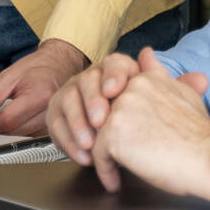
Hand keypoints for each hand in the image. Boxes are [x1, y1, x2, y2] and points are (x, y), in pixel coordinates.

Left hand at [0, 38, 87, 135]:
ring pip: (21, 136)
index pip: (7, 120)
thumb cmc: (38, 67)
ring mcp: (54, 122)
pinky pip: (30, 136)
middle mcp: (49, 112)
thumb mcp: (9, 76)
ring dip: (4, 130)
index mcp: (39, 96)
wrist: (61, 64)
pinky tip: (12, 120)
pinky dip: (17, 130)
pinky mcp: (54, 128)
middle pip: (14, 131)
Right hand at [46, 50, 141, 165]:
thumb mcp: (151, 100)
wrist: (123, 141)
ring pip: (68, 101)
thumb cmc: (140, 120)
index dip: (113, 75)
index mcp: (116, 71)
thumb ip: (152, 76)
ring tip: (90, 144)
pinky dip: (69, 142)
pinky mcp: (57, 113)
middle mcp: (91, 78)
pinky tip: (84, 156)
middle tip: (100, 122)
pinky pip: (57, 124)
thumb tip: (148, 53)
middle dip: (93, 101)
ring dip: (78, 124)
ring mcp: (71, 93)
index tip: (114, 92)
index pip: (114, 63)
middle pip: (88, 80)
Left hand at [86, 48, 209, 195]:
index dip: (116, 111)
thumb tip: (145, 53)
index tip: (125, 130)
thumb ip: (157, 74)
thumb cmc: (200, 136)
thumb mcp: (182, 94)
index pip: (116, 87)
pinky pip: (97, 154)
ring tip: (114, 167)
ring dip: (102, 152)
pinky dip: (104, 170)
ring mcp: (120, 109)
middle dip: (105, 133)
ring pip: (96, 132)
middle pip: (103, 111)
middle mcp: (130, 88)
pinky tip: (115, 181)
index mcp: (146, 78)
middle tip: (117, 153)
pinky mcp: (112, 133)